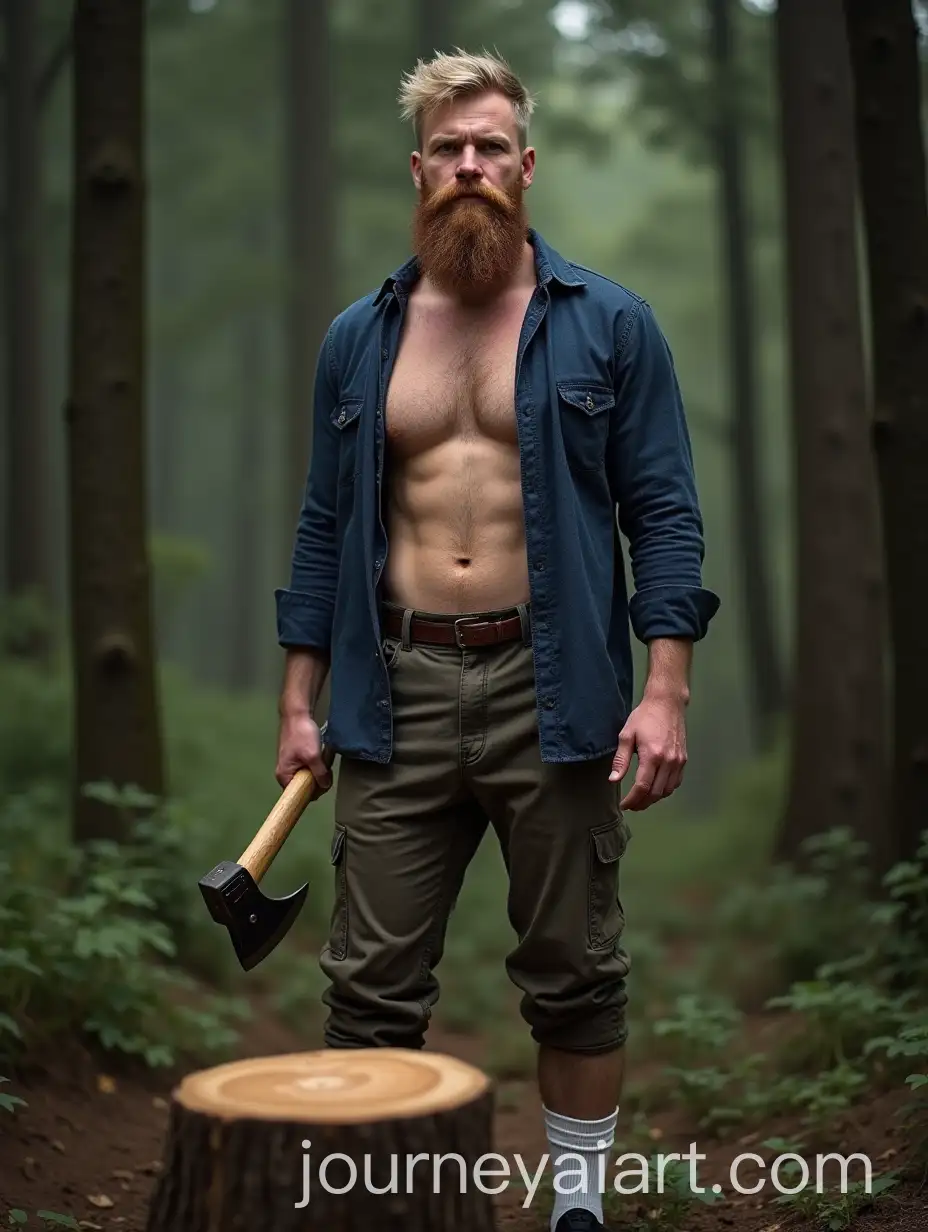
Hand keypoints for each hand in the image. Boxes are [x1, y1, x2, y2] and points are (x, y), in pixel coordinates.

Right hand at [276, 711, 332, 795]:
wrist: (297, 713)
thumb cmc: (302, 735)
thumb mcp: (313, 756)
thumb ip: (319, 773)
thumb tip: (324, 786)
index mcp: (284, 775)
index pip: (299, 794)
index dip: (314, 791)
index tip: (325, 782)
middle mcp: (284, 772)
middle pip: (304, 786)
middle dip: (318, 780)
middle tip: (327, 769)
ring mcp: (289, 764)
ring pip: (307, 776)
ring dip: (318, 771)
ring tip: (324, 761)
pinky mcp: (295, 757)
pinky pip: (307, 767)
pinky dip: (316, 764)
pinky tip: (322, 756)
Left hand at [608, 695, 686, 810]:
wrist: (667, 703)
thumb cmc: (645, 716)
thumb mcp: (627, 735)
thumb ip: (621, 759)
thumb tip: (613, 779)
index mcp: (652, 755)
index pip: (642, 787)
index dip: (632, 799)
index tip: (624, 805)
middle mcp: (668, 761)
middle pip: (655, 793)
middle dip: (642, 803)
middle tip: (631, 805)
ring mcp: (678, 761)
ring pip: (667, 790)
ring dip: (654, 799)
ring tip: (641, 800)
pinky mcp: (683, 759)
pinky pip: (675, 783)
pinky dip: (665, 790)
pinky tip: (655, 789)